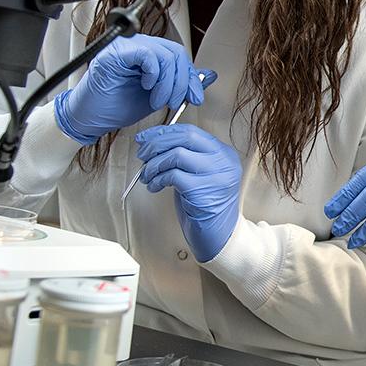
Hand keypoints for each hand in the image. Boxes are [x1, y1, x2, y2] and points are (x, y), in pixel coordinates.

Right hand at [54, 35, 209, 143]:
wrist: (92, 117)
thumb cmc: (118, 105)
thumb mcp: (158, 95)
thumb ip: (180, 83)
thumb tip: (208, 76)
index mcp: (148, 52)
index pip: (179, 55)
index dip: (190, 77)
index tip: (194, 97)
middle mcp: (137, 44)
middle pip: (175, 53)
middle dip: (182, 81)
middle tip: (175, 101)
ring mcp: (125, 45)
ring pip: (164, 54)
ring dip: (167, 82)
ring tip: (159, 100)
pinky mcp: (115, 52)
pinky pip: (146, 54)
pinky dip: (153, 73)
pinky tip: (146, 86)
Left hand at [136, 124, 241, 261]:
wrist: (219, 234)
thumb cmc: (204, 204)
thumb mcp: (200, 173)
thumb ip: (186, 156)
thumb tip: (154, 142)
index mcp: (223, 153)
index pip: (191, 132)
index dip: (164, 132)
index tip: (145, 137)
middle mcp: (223, 161)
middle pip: (185, 138)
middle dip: (156, 143)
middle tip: (142, 154)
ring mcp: (216, 176)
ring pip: (176, 155)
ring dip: (154, 165)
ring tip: (147, 175)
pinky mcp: (203, 191)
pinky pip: (172, 176)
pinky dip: (157, 179)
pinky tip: (154, 186)